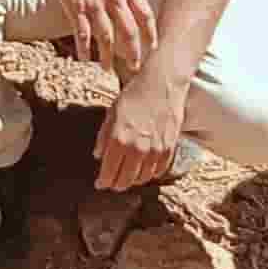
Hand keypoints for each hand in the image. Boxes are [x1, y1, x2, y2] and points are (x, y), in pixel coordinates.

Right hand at [40, 0, 158, 71]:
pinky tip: (84, 59)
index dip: (152, 34)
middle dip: (134, 53)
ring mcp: (95, 3)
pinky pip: (83, 34)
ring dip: (108, 57)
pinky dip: (84, 50)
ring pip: (107, 38)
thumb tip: (130, 9)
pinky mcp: (76, 7)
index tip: (154, 48)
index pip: (146, 15)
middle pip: (130, 32)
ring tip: (107, 69)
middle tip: (135, 68)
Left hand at [95, 65, 191, 189]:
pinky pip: (159, 170)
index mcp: (119, 139)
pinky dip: (151, 173)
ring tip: (129, 177)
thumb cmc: (134, 95)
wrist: (162, 83)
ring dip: (134, 180)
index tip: (100, 183)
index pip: (109, 172)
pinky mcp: (169, 148)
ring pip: (143, 178)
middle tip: (113, 184)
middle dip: (117, 185)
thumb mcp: (112, 113)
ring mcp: (155, 150)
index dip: (103, 181)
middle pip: (125, 180)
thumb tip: (98, 155)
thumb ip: (103, 136)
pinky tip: (146, 170)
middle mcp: (137, 148)